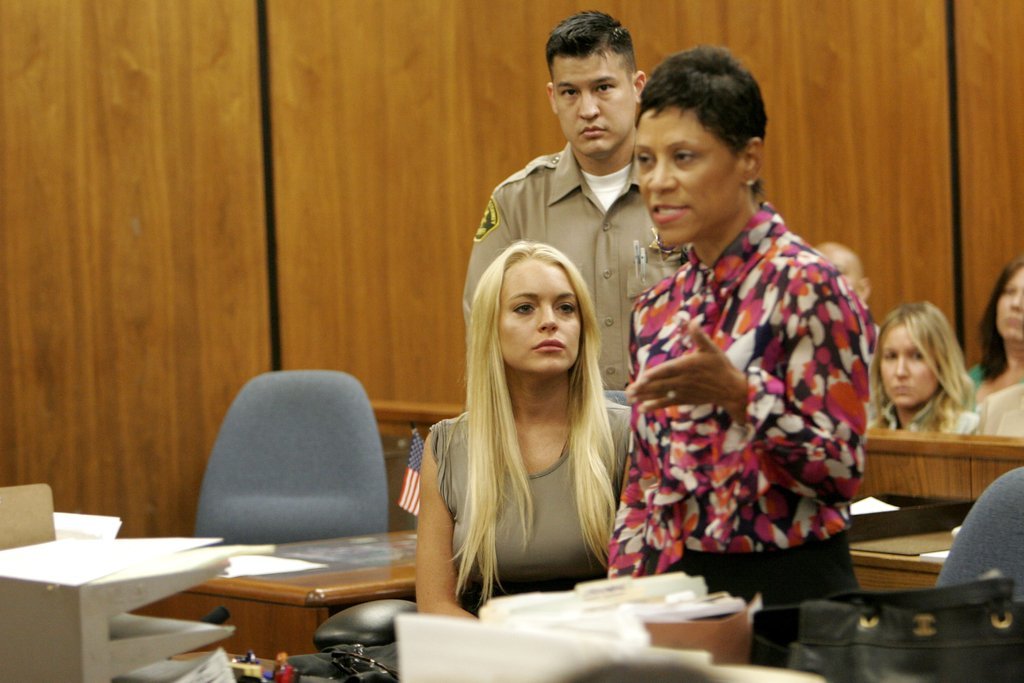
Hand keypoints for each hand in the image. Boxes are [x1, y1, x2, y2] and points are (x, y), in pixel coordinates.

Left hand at [626, 320, 747, 422]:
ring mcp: (683, 391)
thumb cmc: (720, 366)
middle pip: (661, 384)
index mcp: (688, 366)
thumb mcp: (711, 349)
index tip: (643, 377)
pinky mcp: (684, 399)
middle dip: (644, 388)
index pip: (669, 370)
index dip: (656, 374)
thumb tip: (692, 321)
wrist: (731, 389)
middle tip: (630, 390)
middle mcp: (684, 380)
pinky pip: (667, 403)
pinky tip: (642, 408)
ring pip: (661, 394)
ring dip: (645, 397)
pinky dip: (654, 406)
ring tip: (631, 398)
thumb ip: (699, 336)